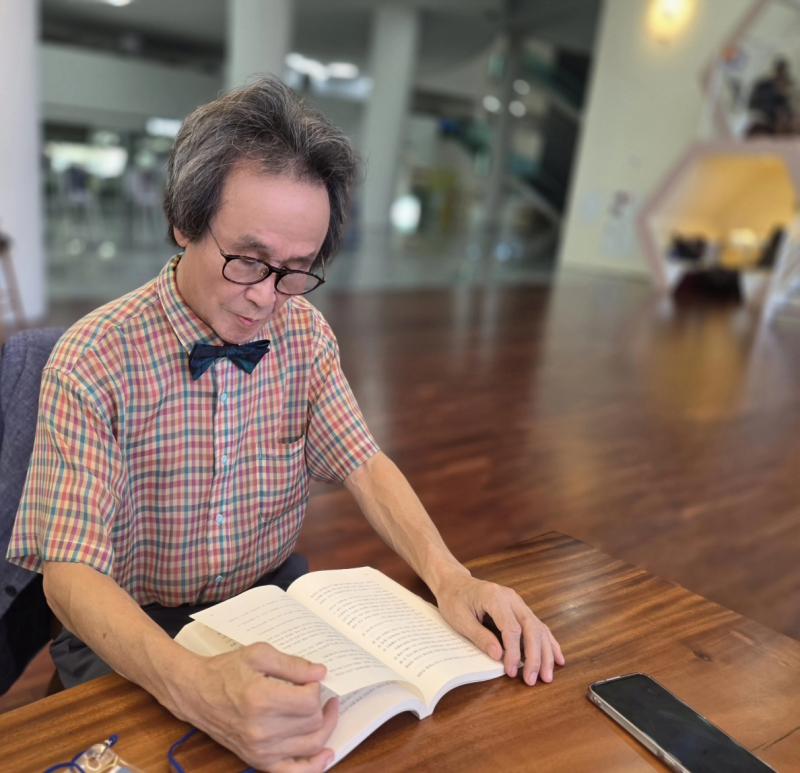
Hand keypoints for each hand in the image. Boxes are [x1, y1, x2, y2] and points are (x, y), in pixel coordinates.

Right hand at [175, 643, 338, 771]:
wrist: (196, 693)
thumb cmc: (226, 671)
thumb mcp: (260, 654)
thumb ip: (293, 664)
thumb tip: (320, 672)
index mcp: (262, 699)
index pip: (309, 702)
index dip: (316, 688)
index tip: (311, 679)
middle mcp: (261, 729)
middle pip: (313, 724)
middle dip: (321, 705)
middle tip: (318, 692)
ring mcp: (259, 749)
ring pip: (310, 746)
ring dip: (325, 728)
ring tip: (326, 712)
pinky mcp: (256, 760)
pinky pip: (293, 772)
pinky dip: (313, 766)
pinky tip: (326, 754)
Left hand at [435, 575, 564, 685]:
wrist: (455, 583)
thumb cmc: (454, 600)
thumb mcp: (460, 620)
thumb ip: (480, 637)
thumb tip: (498, 656)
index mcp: (495, 597)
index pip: (511, 628)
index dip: (514, 652)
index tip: (511, 671)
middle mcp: (512, 598)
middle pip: (531, 628)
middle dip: (535, 656)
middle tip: (533, 679)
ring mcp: (518, 603)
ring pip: (539, 628)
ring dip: (545, 653)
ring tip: (547, 675)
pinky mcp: (520, 609)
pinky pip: (538, 626)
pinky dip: (548, 642)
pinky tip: (557, 657)